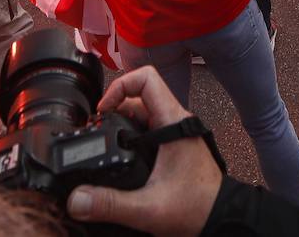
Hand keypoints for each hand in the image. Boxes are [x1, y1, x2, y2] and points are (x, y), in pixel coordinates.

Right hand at [67, 66, 221, 236]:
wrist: (221, 219)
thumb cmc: (199, 208)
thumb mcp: (148, 209)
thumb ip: (110, 205)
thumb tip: (77, 198)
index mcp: (174, 123)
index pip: (146, 79)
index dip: (119, 86)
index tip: (103, 110)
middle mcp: (176, 122)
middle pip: (138, 97)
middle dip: (114, 110)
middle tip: (98, 131)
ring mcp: (176, 133)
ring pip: (143, 113)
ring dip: (122, 124)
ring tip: (105, 141)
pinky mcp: (174, 145)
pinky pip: (148, 129)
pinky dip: (131, 136)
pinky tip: (121, 154)